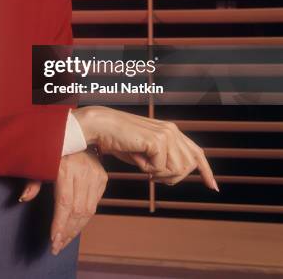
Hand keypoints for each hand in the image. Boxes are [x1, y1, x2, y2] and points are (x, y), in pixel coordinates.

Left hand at [18, 151, 107, 255]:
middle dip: (67, 232)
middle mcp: (83, 172)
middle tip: (57, 246)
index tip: (53, 240)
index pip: (64, 203)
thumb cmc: (53, 151)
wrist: (76, 135)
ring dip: (76, 229)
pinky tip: (75, 226)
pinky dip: (85, 218)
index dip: (59, 224)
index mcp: (66, 168)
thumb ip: (33, 181)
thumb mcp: (40, 163)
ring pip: (88, 210)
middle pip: (77, 210)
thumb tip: (23, 198)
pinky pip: (95, 204)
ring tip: (64, 241)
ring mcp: (95, 175)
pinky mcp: (103, 178)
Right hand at [73, 106, 218, 189]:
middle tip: (150, 173)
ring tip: (142, 164)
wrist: (102, 126)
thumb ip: (163, 158)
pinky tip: (136, 157)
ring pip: (177, 170)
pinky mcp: (158, 141)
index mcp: (171, 131)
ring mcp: (167, 134)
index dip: (205, 171)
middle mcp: (173, 131)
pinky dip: (146, 169)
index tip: (213, 187)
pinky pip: (159, 169)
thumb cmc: (119, 140)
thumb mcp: (146, 152)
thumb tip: (176, 174)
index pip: (196, 153)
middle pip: (187, 167)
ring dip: (158, 174)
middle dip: (171, 177)